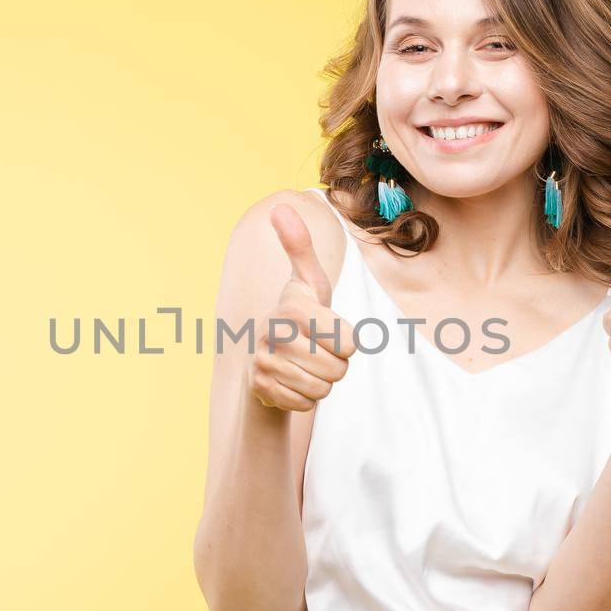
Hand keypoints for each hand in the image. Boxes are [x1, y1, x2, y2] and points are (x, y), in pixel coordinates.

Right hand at [246, 204, 356, 411]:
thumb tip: (279, 206)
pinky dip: (304, 398)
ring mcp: (264, 362)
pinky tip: (292, 381)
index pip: (349, 342)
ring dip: (320, 382)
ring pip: (323, 389)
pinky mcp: (261, 389)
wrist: (263, 356)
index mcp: (293, 307)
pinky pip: (305, 403)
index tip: (328, 332)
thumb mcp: (307, 281)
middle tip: (316, 352)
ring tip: (304, 365)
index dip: (346, 342)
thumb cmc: (298, 315)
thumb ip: (299, 246)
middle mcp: (274, 333)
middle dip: (334, 365)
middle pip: (338, 369)